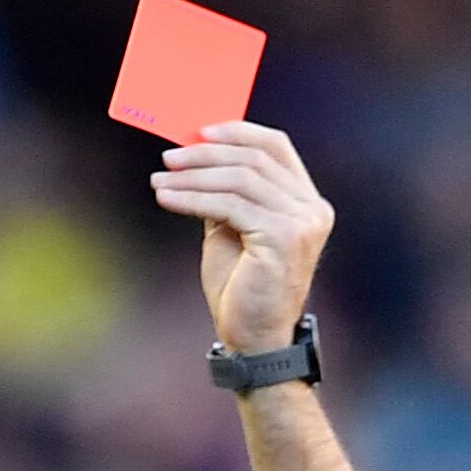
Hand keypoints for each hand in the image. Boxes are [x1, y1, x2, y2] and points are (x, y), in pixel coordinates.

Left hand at [152, 122, 331, 353]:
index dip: (238, 131)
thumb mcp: (231, 230)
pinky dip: (192, 198)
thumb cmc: (241, 289)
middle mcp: (311, 208)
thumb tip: (194, 157)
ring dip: (192, 177)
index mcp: (307, 202)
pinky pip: (229, 205)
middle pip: (254, 159)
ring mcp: (302, 222)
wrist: (253, 340)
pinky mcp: (283, 237)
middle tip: (168, 158)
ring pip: (240, 179)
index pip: (276, 147)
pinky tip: (166, 198)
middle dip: (206, 154)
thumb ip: (225, 194)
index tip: (199, 131)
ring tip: (159, 180)